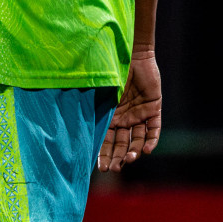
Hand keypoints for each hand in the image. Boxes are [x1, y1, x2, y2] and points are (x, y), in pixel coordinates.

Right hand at [98, 49, 160, 171]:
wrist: (130, 52)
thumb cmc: (109, 69)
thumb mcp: (99, 91)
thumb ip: (92, 106)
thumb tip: (68, 122)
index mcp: (110, 115)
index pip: (107, 140)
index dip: (104, 154)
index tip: (100, 168)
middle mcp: (125, 118)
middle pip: (122, 143)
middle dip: (118, 157)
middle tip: (114, 169)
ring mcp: (140, 114)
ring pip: (138, 139)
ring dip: (134, 150)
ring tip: (130, 159)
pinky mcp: (154, 108)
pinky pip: (154, 129)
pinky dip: (151, 140)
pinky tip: (145, 150)